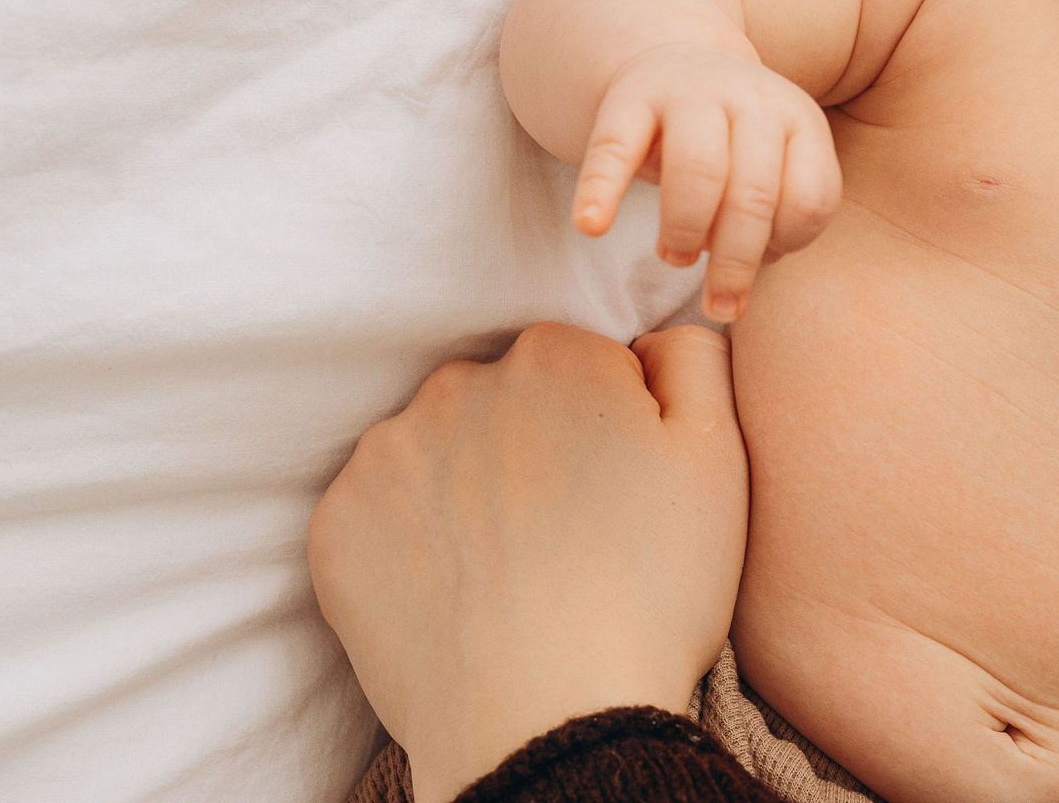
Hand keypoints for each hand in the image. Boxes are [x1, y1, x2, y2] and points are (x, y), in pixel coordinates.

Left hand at [308, 325, 749, 802]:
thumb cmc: (653, 592)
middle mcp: (459, 384)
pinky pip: (379, 510)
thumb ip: (694, 357)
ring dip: (466, 486)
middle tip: (568, 534)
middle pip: (503, 397)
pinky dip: (412, 540)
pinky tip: (458, 589)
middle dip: (532, 445)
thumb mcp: (721, 457)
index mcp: (557, 356)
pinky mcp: (337, 524)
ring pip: (437, 449)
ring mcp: (388, 455)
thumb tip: (651, 336)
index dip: (611, 428)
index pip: (583, 364)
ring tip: (512, 569)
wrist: (547, 722)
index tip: (621, 492)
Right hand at [576, 43, 841, 321]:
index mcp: (800, 119)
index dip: (788, 244)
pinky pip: (615, 148)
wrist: (676, 60)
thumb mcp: (771, 166)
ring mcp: (691, 92)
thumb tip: (735, 294)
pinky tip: (591, 227)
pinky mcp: (630, 98)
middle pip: (754, 193)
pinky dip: (602, 190)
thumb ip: (772, 219)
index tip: (763, 261)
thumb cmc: (732, 141)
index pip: (811, 197)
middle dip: (737, 263)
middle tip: (720, 303)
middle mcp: (752, 99)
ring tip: (677, 258)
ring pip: (698, 171)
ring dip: (687, 232)